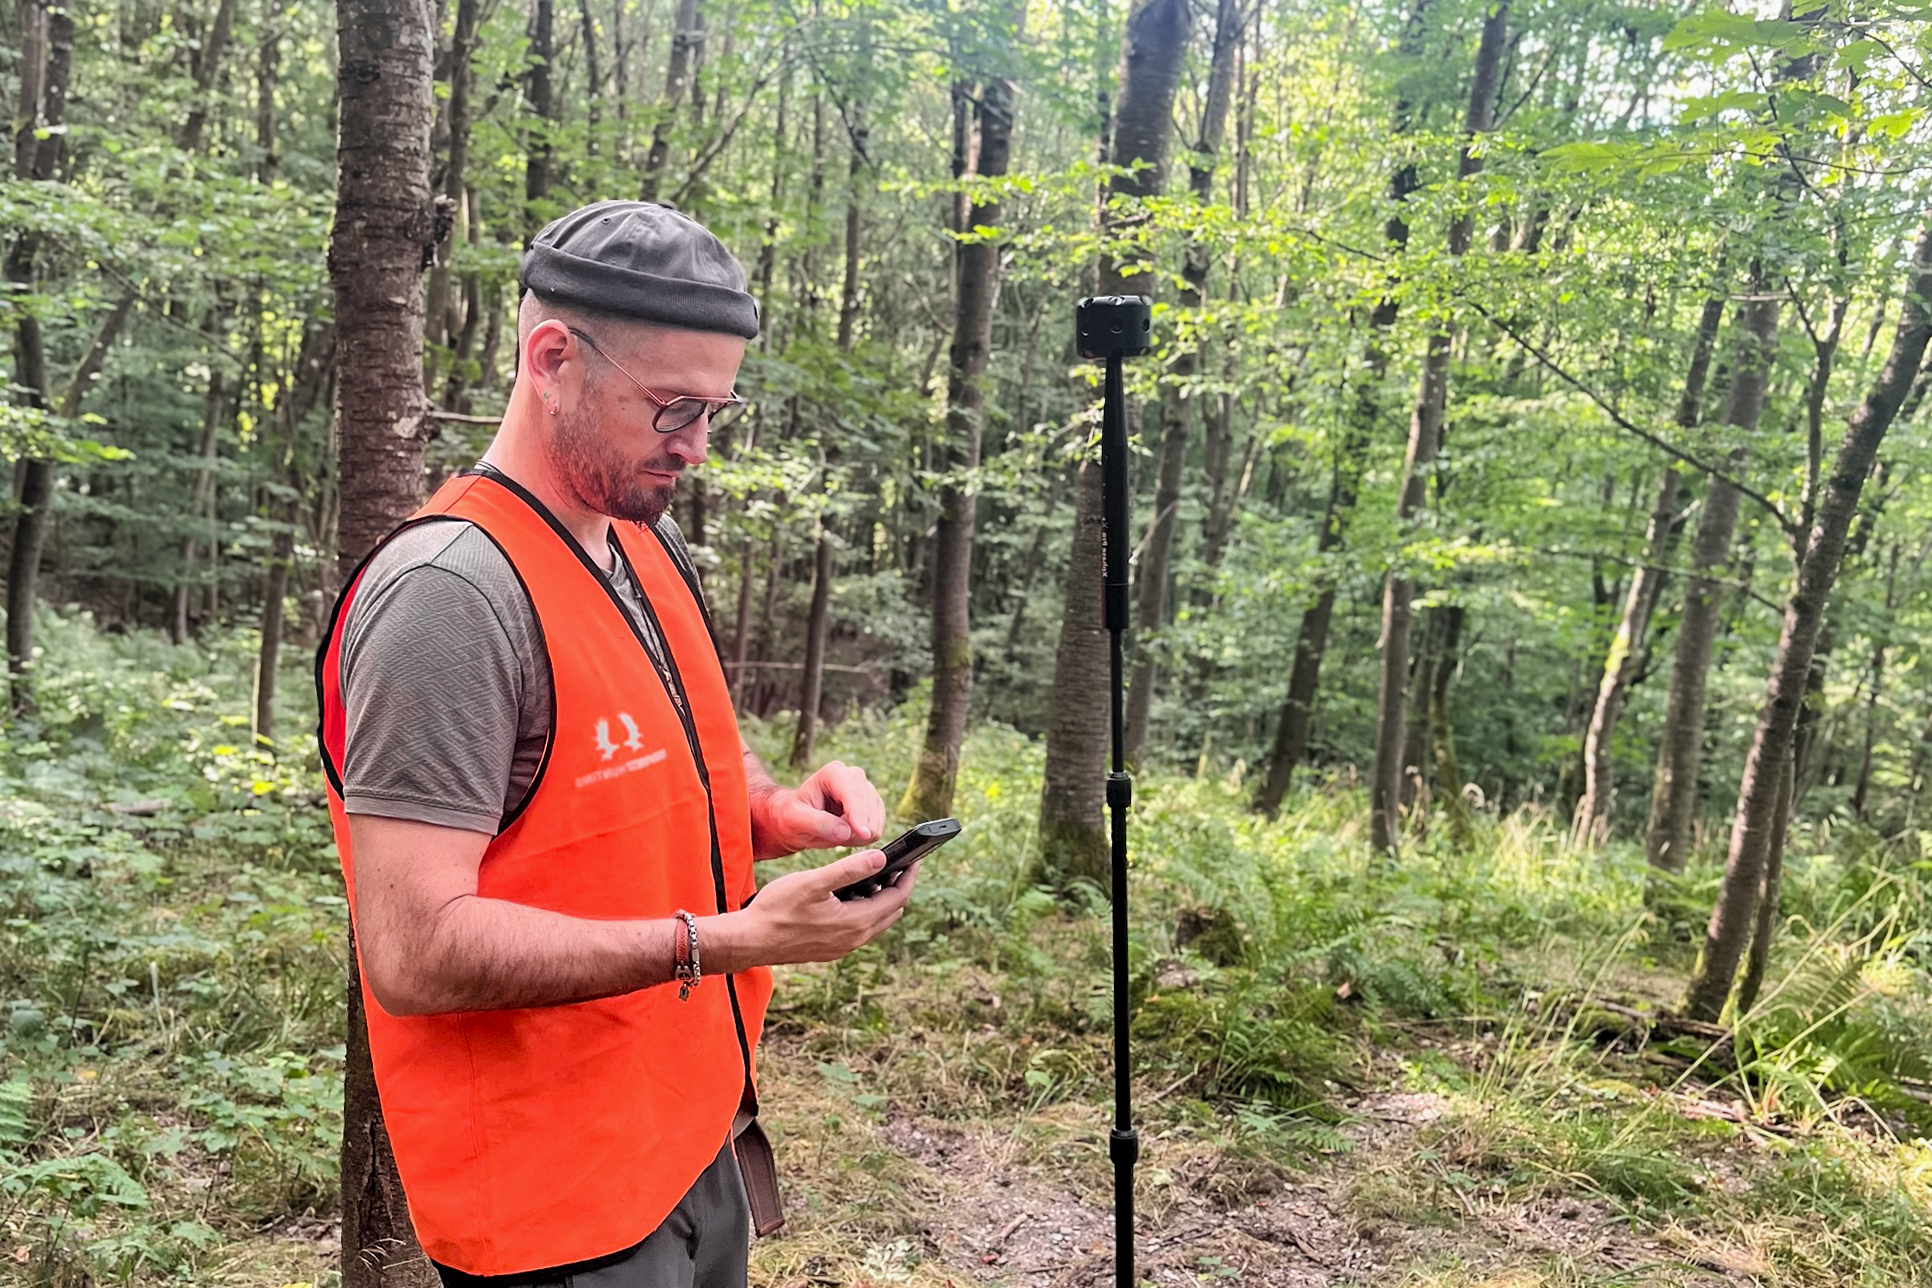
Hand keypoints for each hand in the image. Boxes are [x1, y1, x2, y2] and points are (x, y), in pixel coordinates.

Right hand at [707, 849, 919, 970]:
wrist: (749, 941)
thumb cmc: (776, 909)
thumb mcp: (813, 883)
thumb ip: (848, 870)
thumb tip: (882, 857)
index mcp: (856, 922)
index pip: (897, 897)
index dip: (908, 875)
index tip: (914, 858)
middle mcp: (854, 939)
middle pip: (891, 911)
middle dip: (898, 886)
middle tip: (898, 863)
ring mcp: (843, 947)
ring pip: (875, 921)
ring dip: (880, 899)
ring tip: (874, 875)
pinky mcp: (831, 949)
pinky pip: (859, 929)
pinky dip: (864, 910)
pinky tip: (849, 895)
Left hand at [751, 759, 884, 856]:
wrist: (798, 821)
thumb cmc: (793, 816)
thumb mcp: (796, 819)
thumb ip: (819, 824)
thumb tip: (846, 832)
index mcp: (834, 773)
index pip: (853, 794)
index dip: (858, 815)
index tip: (862, 834)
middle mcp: (854, 777)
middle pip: (868, 808)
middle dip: (854, 829)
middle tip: (829, 835)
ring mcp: (867, 791)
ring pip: (875, 821)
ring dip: (857, 835)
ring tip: (834, 833)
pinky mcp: (874, 806)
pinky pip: (877, 829)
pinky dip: (862, 838)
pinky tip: (844, 833)